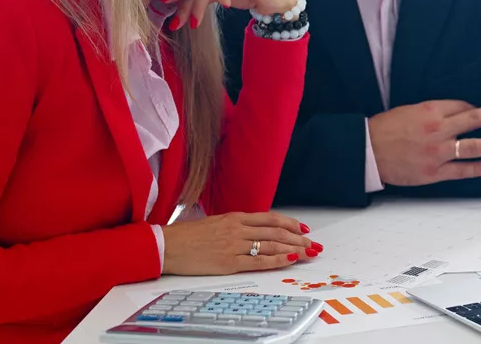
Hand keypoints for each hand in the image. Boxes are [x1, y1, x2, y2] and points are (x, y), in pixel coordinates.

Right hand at [161, 212, 323, 275]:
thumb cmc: (188, 235)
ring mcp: (234, 246)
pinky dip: (277, 260)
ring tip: (308, 252)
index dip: (291, 223)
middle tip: (313, 244)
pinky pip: (259, 261)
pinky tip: (290, 260)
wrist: (167, 246)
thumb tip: (256, 230)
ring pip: (272, 245)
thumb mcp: (216, 222)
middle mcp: (238, 229)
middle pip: (277, 232)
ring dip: (294, 249)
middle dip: (299, 238)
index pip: (271, 219)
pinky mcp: (229, 263)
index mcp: (235, 217)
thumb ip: (237, 225)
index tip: (303, 229)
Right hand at [369, 100, 480, 185]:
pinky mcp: (434, 172)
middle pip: (473, 120)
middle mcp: (438, 130)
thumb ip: (435, 112)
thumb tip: (459, 113)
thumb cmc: (386, 129)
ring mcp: (437, 152)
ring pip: (472, 147)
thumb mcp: (411, 110)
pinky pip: (461, 170)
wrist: (368, 150)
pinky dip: (477, 168)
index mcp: (431, 111)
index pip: (462, 106)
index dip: (475, 108)